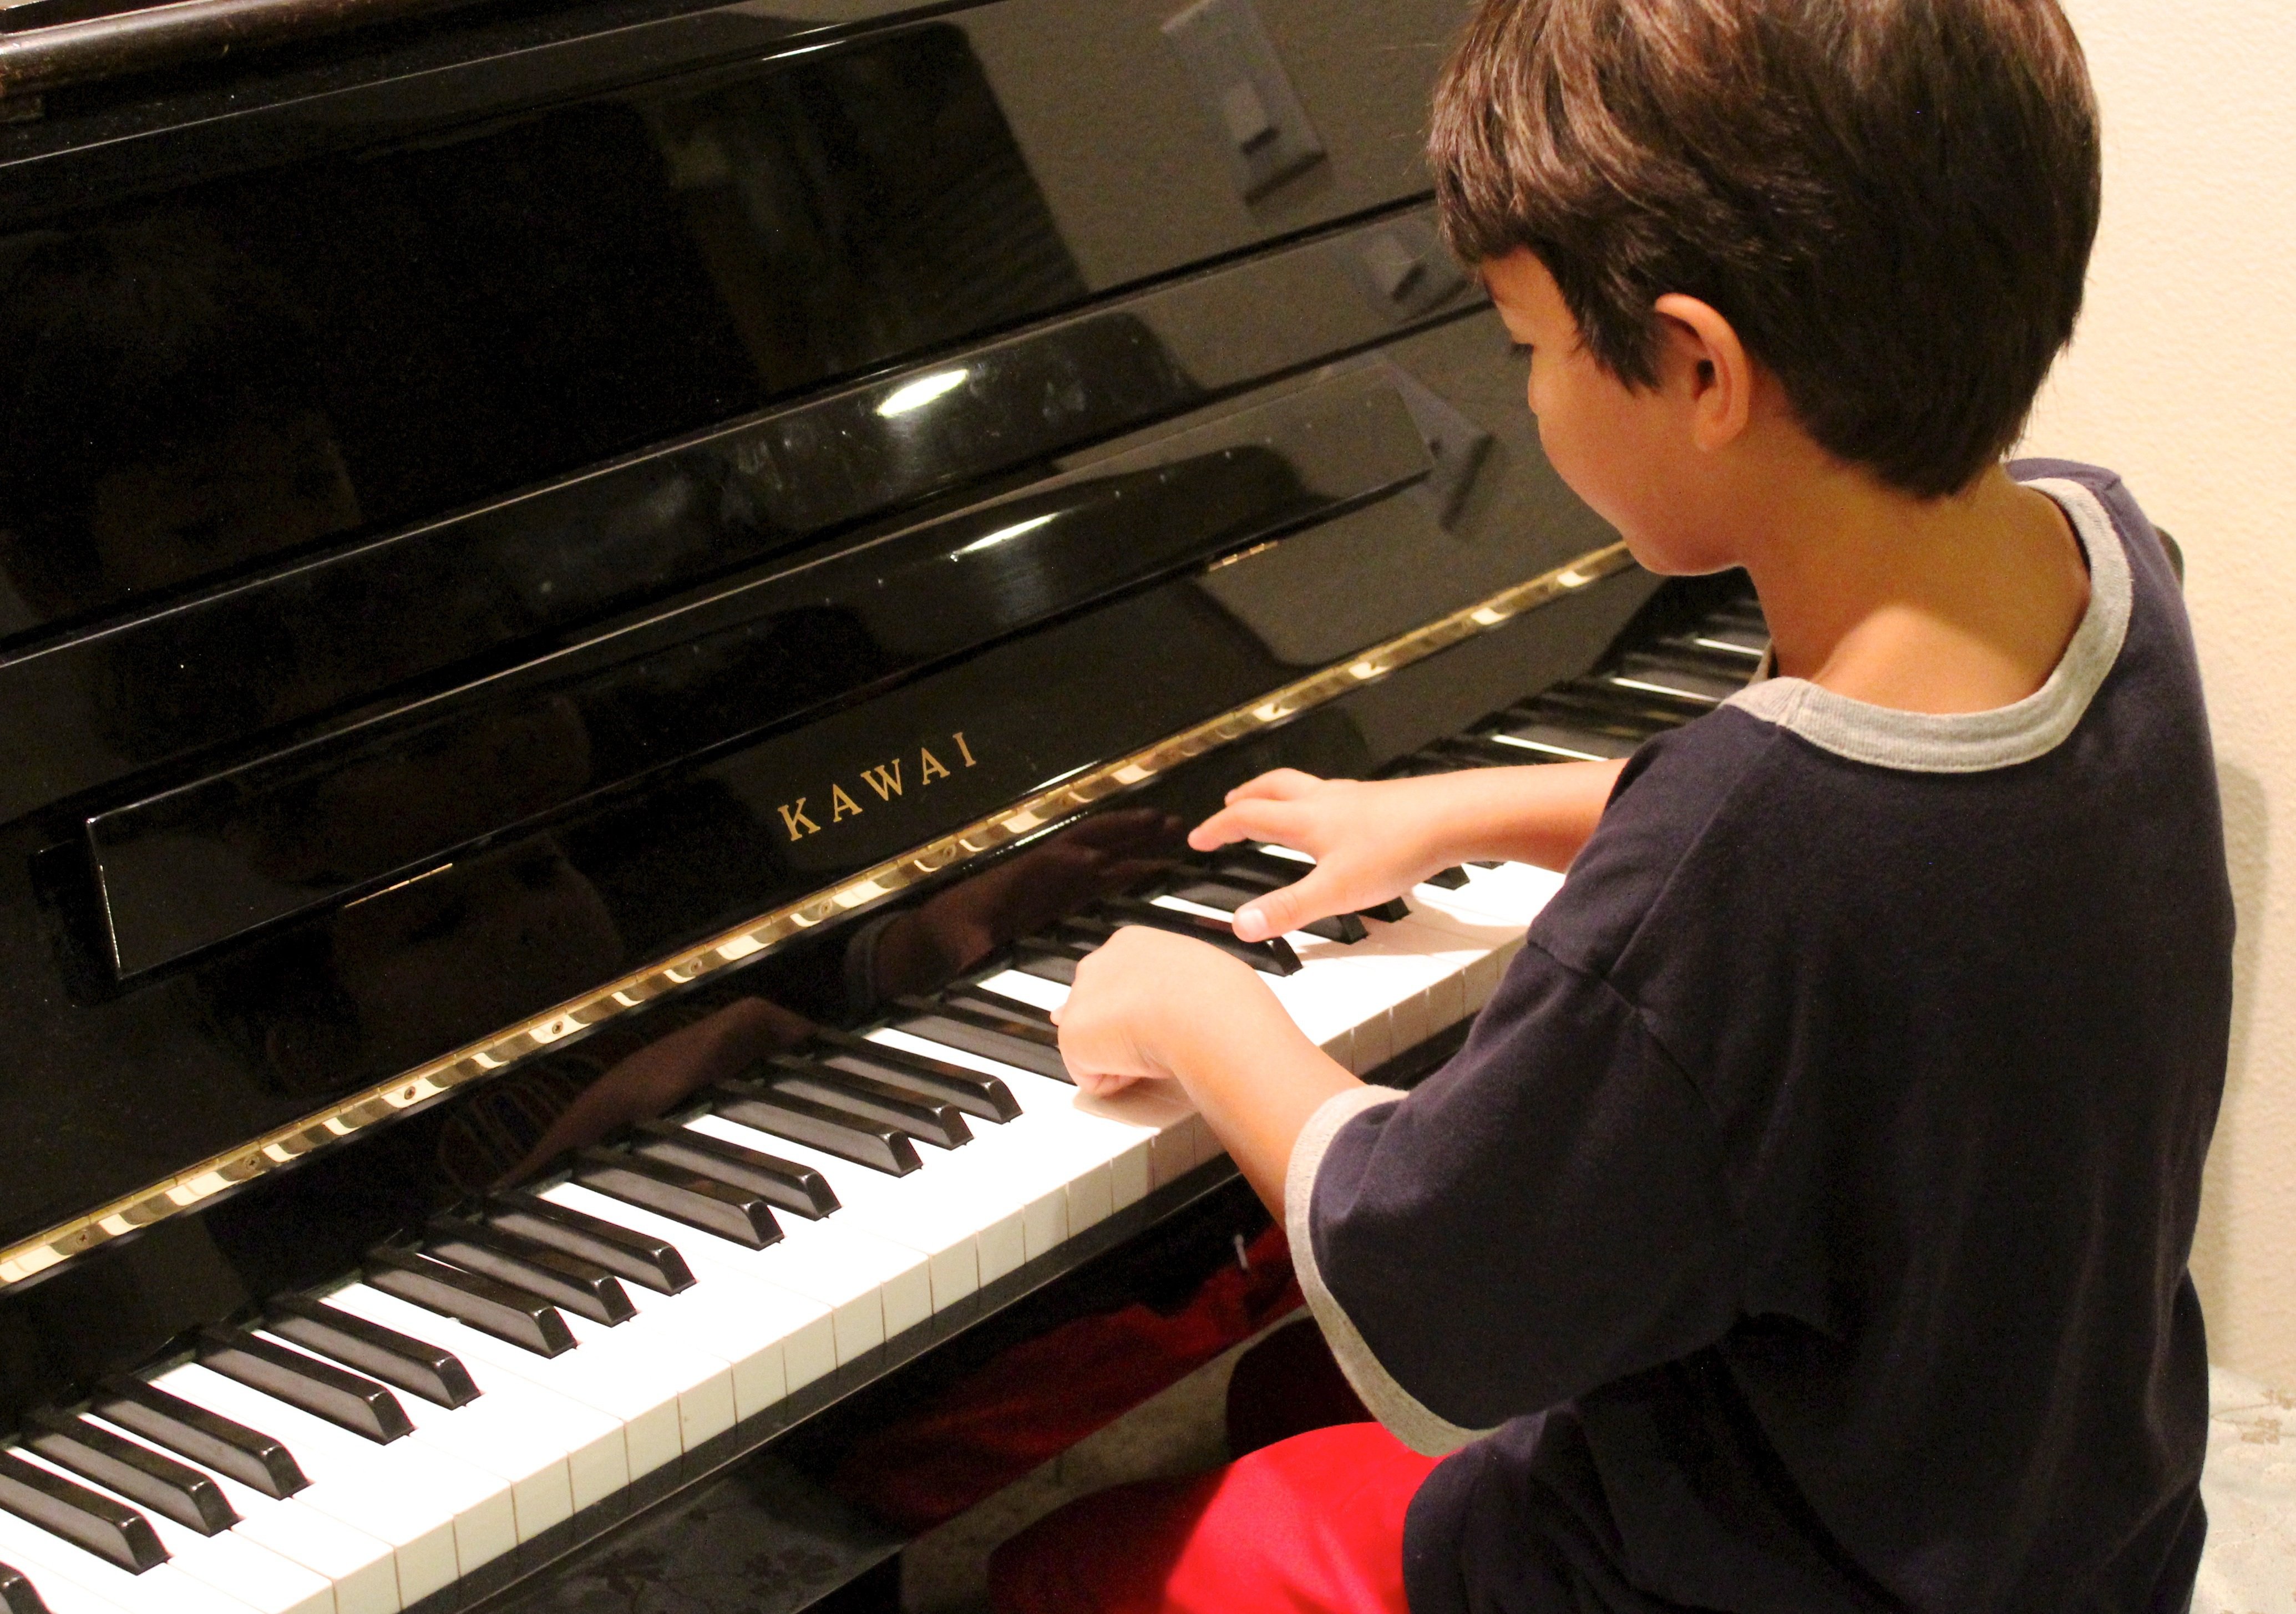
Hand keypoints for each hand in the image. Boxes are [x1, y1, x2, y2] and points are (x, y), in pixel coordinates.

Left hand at [1052, 925, 1277, 1097]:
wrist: (1204, 1011)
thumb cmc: (1218, 995)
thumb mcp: (1203, 977)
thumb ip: (1174, 985)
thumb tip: (1167, 1005)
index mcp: (1133, 944)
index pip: (1116, 982)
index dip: (1133, 1012)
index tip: (1156, 1024)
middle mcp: (1100, 963)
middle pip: (1096, 1009)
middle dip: (1117, 1032)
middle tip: (1158, 1040)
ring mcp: (1080, 997)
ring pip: (1095, 1044)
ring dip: (1122, 1056)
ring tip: (1157, 1050)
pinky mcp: (1072, 1034)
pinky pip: (1091, 1076)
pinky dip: (1116, 1081)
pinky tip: (1143, 1065)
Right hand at [1188, 769, 1441, 941]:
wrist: (1455, 817)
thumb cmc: (1396, 849)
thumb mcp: (1335, 891)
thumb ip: (1287, 909)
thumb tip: (1240, 924)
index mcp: (1305, 819)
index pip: (1247, 817)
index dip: (1218, 828)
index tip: (1198, 838)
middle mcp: (1326, 800)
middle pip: (1273, 788)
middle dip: (1247, 796)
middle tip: (1230, 802)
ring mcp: (1356, 797)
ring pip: (1307, 786)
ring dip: (1281, 793)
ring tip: (1278, 805)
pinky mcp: (1384, 800)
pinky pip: (1338, 795)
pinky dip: (1320, 800)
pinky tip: (1338, 818)